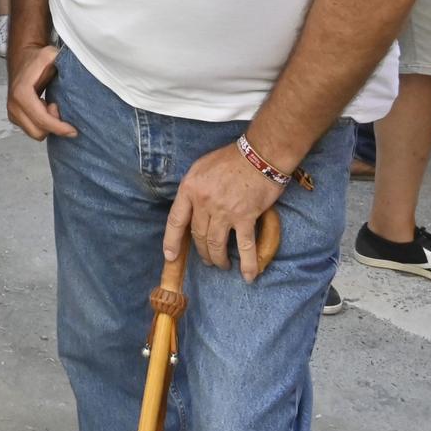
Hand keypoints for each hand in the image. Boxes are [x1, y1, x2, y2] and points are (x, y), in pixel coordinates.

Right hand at [6, 42, 77, 140]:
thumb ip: (62, 61)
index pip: (42, 120)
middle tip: (57, 106)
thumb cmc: (36, 58)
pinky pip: (31, 130)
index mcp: (21, 93)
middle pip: (38, 132)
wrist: (22, 57)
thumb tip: (78, 68)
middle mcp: (13, 105)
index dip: (59, 128)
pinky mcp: (14, 116)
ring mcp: (12, 112)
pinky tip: (45, 109)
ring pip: (35, 133)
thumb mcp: (50, 55)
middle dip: (53, 125)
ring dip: (47, 125)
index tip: (73, 130)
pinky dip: (42, 124)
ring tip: (51, 106)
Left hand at [163, 143, 284, 281]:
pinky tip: (248, 276)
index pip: (175, 220)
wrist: (259, 155)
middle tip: (207, 259)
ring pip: (216, 244)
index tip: (170, 257)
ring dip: (218, 259)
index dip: (171, 241)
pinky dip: (247, 264)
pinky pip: (245, 246)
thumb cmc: (230, 158)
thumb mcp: (201, 168)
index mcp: (189, 188)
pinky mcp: (245, 217)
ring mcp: (224, 211)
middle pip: (198, 235)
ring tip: (222, 265)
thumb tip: (191, 209)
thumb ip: (193, 189)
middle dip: (201, 251)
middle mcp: (204, 202)